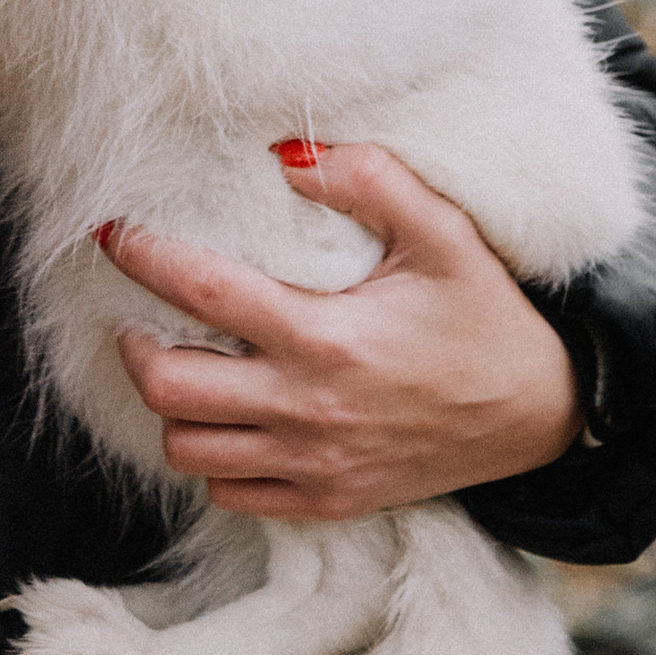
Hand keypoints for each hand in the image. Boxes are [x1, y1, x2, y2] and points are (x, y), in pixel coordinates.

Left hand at [108, 141, 583, 517]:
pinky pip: (231, 493)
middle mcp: (308, 411)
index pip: (201, 293)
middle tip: (142, 313)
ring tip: (185, 364)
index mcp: (327, 339)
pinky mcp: (326, 502)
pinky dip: (214, 458)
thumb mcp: (443, 232)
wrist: (542, 414)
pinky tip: (232, 417)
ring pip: (188, 449)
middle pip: (169, 389)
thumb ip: (367, 179)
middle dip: (137, 345)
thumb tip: (285, 151)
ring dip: (172, 405)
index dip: (143, 256)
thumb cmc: (486, 316)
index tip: (113, 230)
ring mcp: (313, 467)